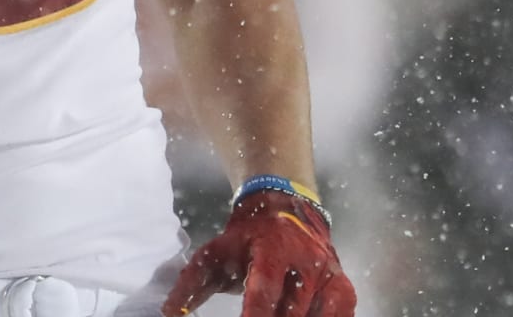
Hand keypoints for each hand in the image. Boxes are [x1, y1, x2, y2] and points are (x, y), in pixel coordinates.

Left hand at [163, 189, 355, 316]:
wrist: (285, 207)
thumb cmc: (246, 238)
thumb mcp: (216, 252)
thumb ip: (191, 282)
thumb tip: (170, 311)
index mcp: (272, 250)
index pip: (264, 291)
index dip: (256, 315)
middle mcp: (305, 262)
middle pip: (292, 312)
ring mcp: (328, 276)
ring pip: (315, 316)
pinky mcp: (343, 289)